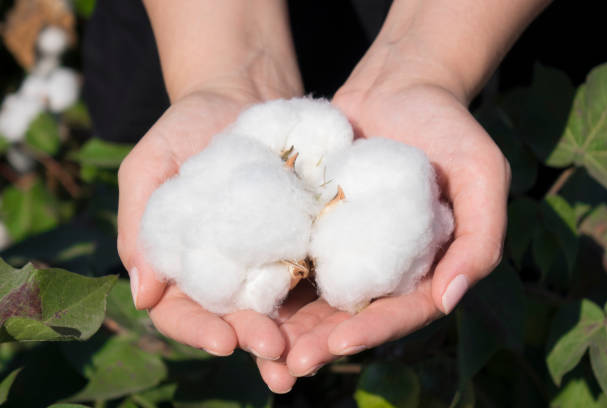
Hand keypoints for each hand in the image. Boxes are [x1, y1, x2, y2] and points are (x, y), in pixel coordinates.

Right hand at [118, 88, 303, 357]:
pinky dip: (319, 296)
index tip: (222, 341)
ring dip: (290, 334)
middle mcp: (223, 269)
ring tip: (304, 351)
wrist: (240, 96)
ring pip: (274, 307)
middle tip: (274, 348)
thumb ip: (138, 222)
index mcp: (179, 262)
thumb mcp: (150, 165)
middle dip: (252, 337)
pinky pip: (309, 271)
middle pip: (233, 318)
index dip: (198, 331)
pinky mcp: (299, 239)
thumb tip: (142, 295)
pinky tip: (336, 311)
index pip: (181, 312)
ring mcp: (264, 257)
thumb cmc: (185, 127)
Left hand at [255, 83, 510, 391]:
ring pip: (315, 295)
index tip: (338, 344)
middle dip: (321, 342)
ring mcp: (345, 245)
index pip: (400, 311)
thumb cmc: (448, 126)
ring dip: (289, 325)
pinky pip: (292, 255)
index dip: (372, 331)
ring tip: (259, 347)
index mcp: (425, 265)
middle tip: (287, 365)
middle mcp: (383, 264)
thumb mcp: (482, 173)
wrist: (399, 85)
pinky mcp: (313, 223)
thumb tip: (451, 299)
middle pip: (352, 315)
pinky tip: (243, 297)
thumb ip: (481, 237)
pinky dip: (270, 278)